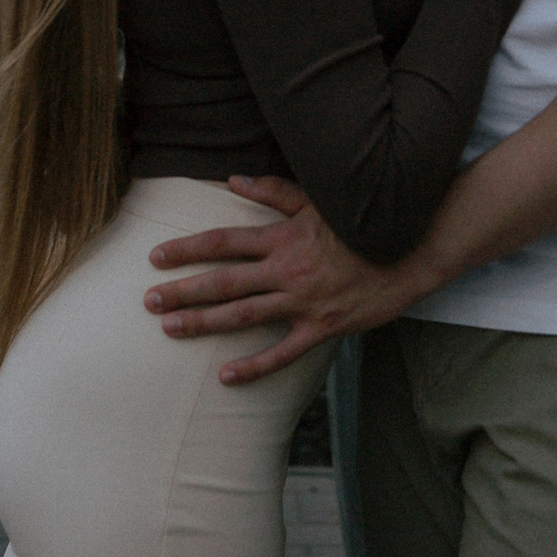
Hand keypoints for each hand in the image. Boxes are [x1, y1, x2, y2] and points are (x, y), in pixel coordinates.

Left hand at [142, 176, 430, 384]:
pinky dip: (254, 366)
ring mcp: (304, 303)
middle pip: (224, 282)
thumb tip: (233, 180)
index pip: (224, 243)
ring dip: (204, 323)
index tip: (156, 257)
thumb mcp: (318, 201)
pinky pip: (283, 353)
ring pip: (244, 316)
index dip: (188, 249)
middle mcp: (287, 271)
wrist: (409, 253)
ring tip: (169, 329)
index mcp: (283, 238)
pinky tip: (225, 376)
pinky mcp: (322, 329)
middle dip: (183, 290)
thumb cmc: (360, 224)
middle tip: (147, 301)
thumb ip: (274, 192)